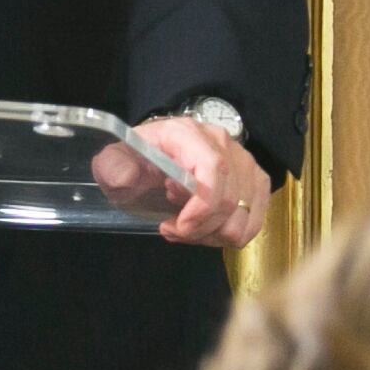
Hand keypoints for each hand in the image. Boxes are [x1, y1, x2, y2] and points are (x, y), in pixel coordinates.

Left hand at [96, 116, 271, 249]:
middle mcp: (222, 143)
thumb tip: (126, 177)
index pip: (213, 169)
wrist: (157, 153)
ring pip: (244, 217)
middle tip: (171, 229)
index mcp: (187, 134)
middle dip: (200, 229)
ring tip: (187, 227)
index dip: (203, 206)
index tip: (180, 226)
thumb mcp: (114, 162)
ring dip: (213, 234)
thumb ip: (113, 167)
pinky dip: (230, 234)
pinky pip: (254, 221)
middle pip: (230, 200)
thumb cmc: (138, 159)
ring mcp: (244, 162)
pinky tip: (206, 227)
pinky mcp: (255, 181)